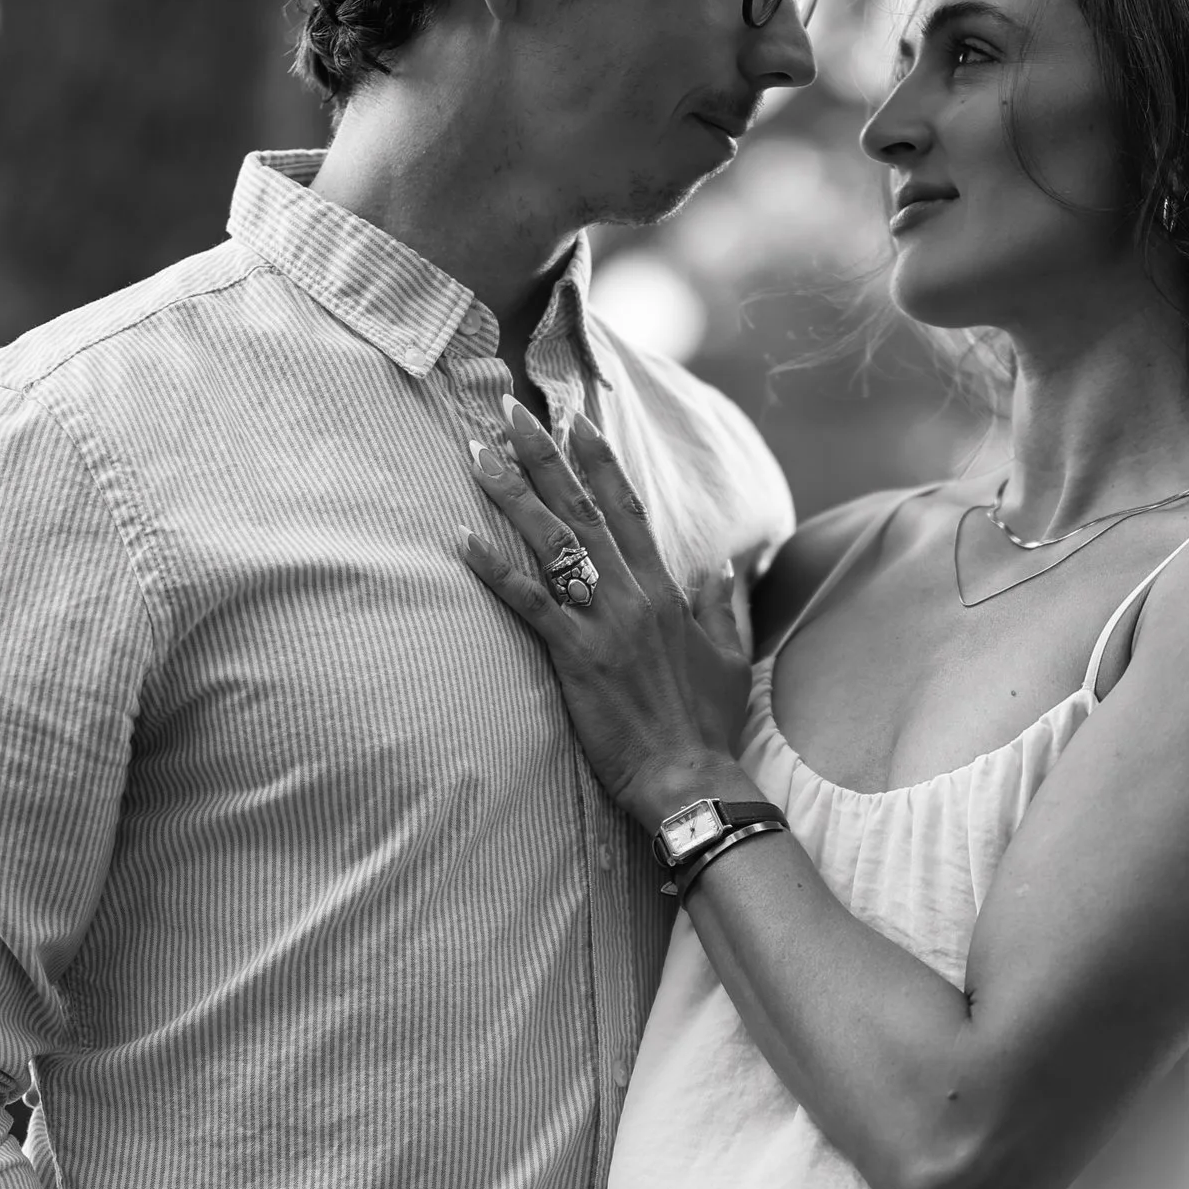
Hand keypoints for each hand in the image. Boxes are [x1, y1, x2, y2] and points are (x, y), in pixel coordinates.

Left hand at [460, 398, 751, 820]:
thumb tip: (718, 568)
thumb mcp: (728, 657)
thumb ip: (721, 607)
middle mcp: (633, 594)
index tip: (575, 418)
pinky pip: (528, 602)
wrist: (692, 778)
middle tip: (510, 410)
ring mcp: (604, 622)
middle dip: (544, 454)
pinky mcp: (576, 656)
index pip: (628, 508)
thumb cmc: (708, 725)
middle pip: (581, 508)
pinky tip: (460, 541)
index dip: (599, 460)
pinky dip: (493, 569)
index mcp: (665, 590)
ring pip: (552, 542)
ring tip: (477, 454)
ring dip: (512, 494)